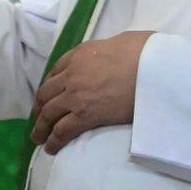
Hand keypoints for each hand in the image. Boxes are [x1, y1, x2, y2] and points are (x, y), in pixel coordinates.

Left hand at [30, 31, 153, 153]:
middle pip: (46, 94)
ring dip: (40, 127)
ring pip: (48, 113)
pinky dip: (53, 140)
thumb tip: (112, 56)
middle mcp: (72, 74)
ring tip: (37, 138)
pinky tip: (50, 148)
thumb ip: (108, 51)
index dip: (49, 87)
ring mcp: (76, 95)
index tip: (47, 97)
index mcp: (79, 54)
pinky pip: (62, 130)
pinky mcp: (85, 115)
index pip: (55, 72)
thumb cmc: (144, 52)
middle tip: (38, 119)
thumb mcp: (120, 41)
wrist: (153, 67)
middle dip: (40, 108)